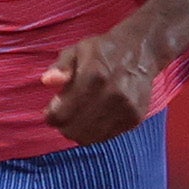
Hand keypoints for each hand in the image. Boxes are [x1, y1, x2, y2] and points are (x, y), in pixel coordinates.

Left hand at [42, 24, 160, 145]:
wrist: (141, 51)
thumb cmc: (103, 50)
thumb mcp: (77, 50)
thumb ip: (61, 66)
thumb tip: (47, 81)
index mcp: (92, 75)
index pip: (61, 114)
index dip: (51, 116)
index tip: (51, 111)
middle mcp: (110, 94)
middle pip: (73, 130)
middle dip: (63, 125)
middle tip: (65, 115)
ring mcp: (124, 108)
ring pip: (90, 138)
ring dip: (79, 131)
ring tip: (79, 117)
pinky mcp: (134, 117)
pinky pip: (107, 136)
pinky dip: (97, 132)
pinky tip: (96, 118)